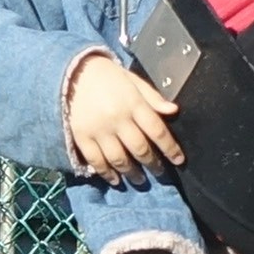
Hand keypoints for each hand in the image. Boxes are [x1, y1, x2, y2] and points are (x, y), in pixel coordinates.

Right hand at [60, 50, 178, 181]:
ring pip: (119, 158)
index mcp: (133, 103)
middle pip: (140, 148)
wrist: (73, 72)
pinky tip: (115, 180)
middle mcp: (117, 118)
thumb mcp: (133, 81)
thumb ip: (153, 97)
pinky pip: (96, 160)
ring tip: (140, 180)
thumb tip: (174, 111)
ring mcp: (98, 130)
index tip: (179, 160)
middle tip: (160, 172)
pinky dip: (107, 173)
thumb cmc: (107, 76)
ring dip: (132, 172)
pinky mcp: (82, 137)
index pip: (157, 130)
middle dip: (153, 164)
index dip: (170, 148)